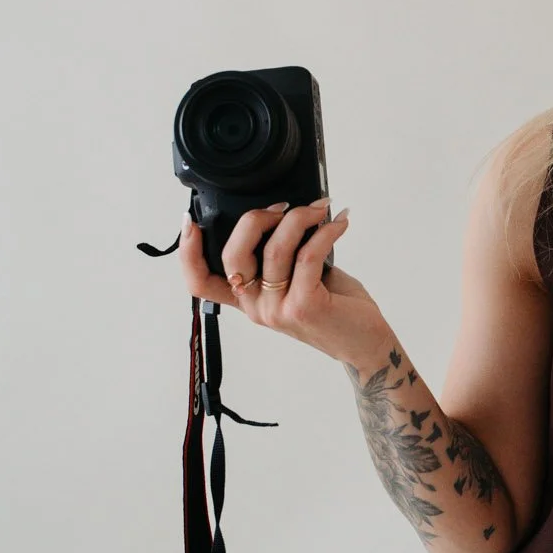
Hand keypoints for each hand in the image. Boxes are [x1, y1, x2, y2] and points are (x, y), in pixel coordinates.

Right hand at [178, 199, 389, 371]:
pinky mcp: (304, 306)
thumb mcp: (296, 281)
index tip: (189, 220)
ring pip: (275, 248)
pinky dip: (326, 232)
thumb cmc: (334, 307)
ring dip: (300, 218)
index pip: (200, 282)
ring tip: (321, 209)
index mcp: (247, 299)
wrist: (365, 343)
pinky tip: (339, 224)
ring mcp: (277, 309)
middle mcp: (256, 307)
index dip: (187, 252)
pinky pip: (308, 254)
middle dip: (256, 218)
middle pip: (234, 253)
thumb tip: (280, 212)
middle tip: (285, 208)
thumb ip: (279, 256)